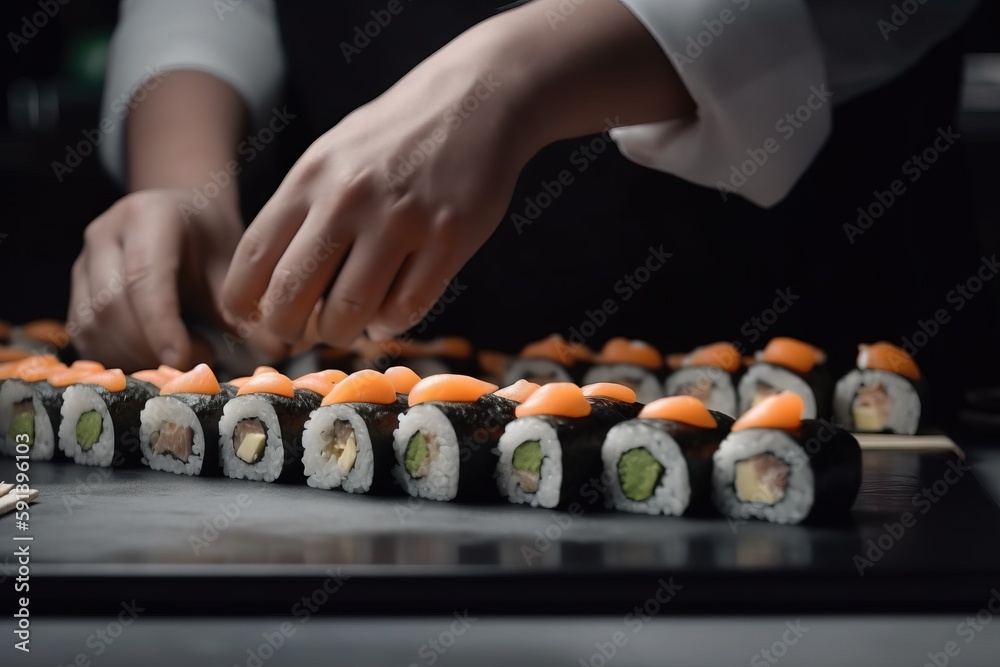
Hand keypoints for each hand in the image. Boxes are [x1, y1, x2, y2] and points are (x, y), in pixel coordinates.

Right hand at [68, 189, 285, 369]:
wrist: (182, 215)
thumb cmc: (211, 241)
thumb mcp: (233, 265)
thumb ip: (247, 307)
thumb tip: (277, 350)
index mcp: (149, 216)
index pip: (145, 276)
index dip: (161, 325)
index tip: (183, 362)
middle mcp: (105, 232)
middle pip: (113, 304)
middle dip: (151, 346)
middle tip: (199, 360)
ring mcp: (83, 259)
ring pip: (93, 322)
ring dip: (135, 355)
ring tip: (184, 355)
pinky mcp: (75, 287)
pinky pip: (84, 333)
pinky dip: (117, 356)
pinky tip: (155, 357)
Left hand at [221, 43, 528, 345]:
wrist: (477, 102)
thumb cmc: (398, 136)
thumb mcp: (334, 155)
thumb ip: (303, 210)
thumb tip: (273, 285)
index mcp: (311, 177)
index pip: (254, 257)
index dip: (243, 303)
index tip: (253, 319)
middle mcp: (349, 199)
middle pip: (293, 295)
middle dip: (287, 329)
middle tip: (296, 334)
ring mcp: (401, 221)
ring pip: (350, 312)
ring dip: (342, 332)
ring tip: (348, 326)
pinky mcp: (448, 239)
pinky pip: (406, 308)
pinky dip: (391, 324)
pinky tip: (389, 314)